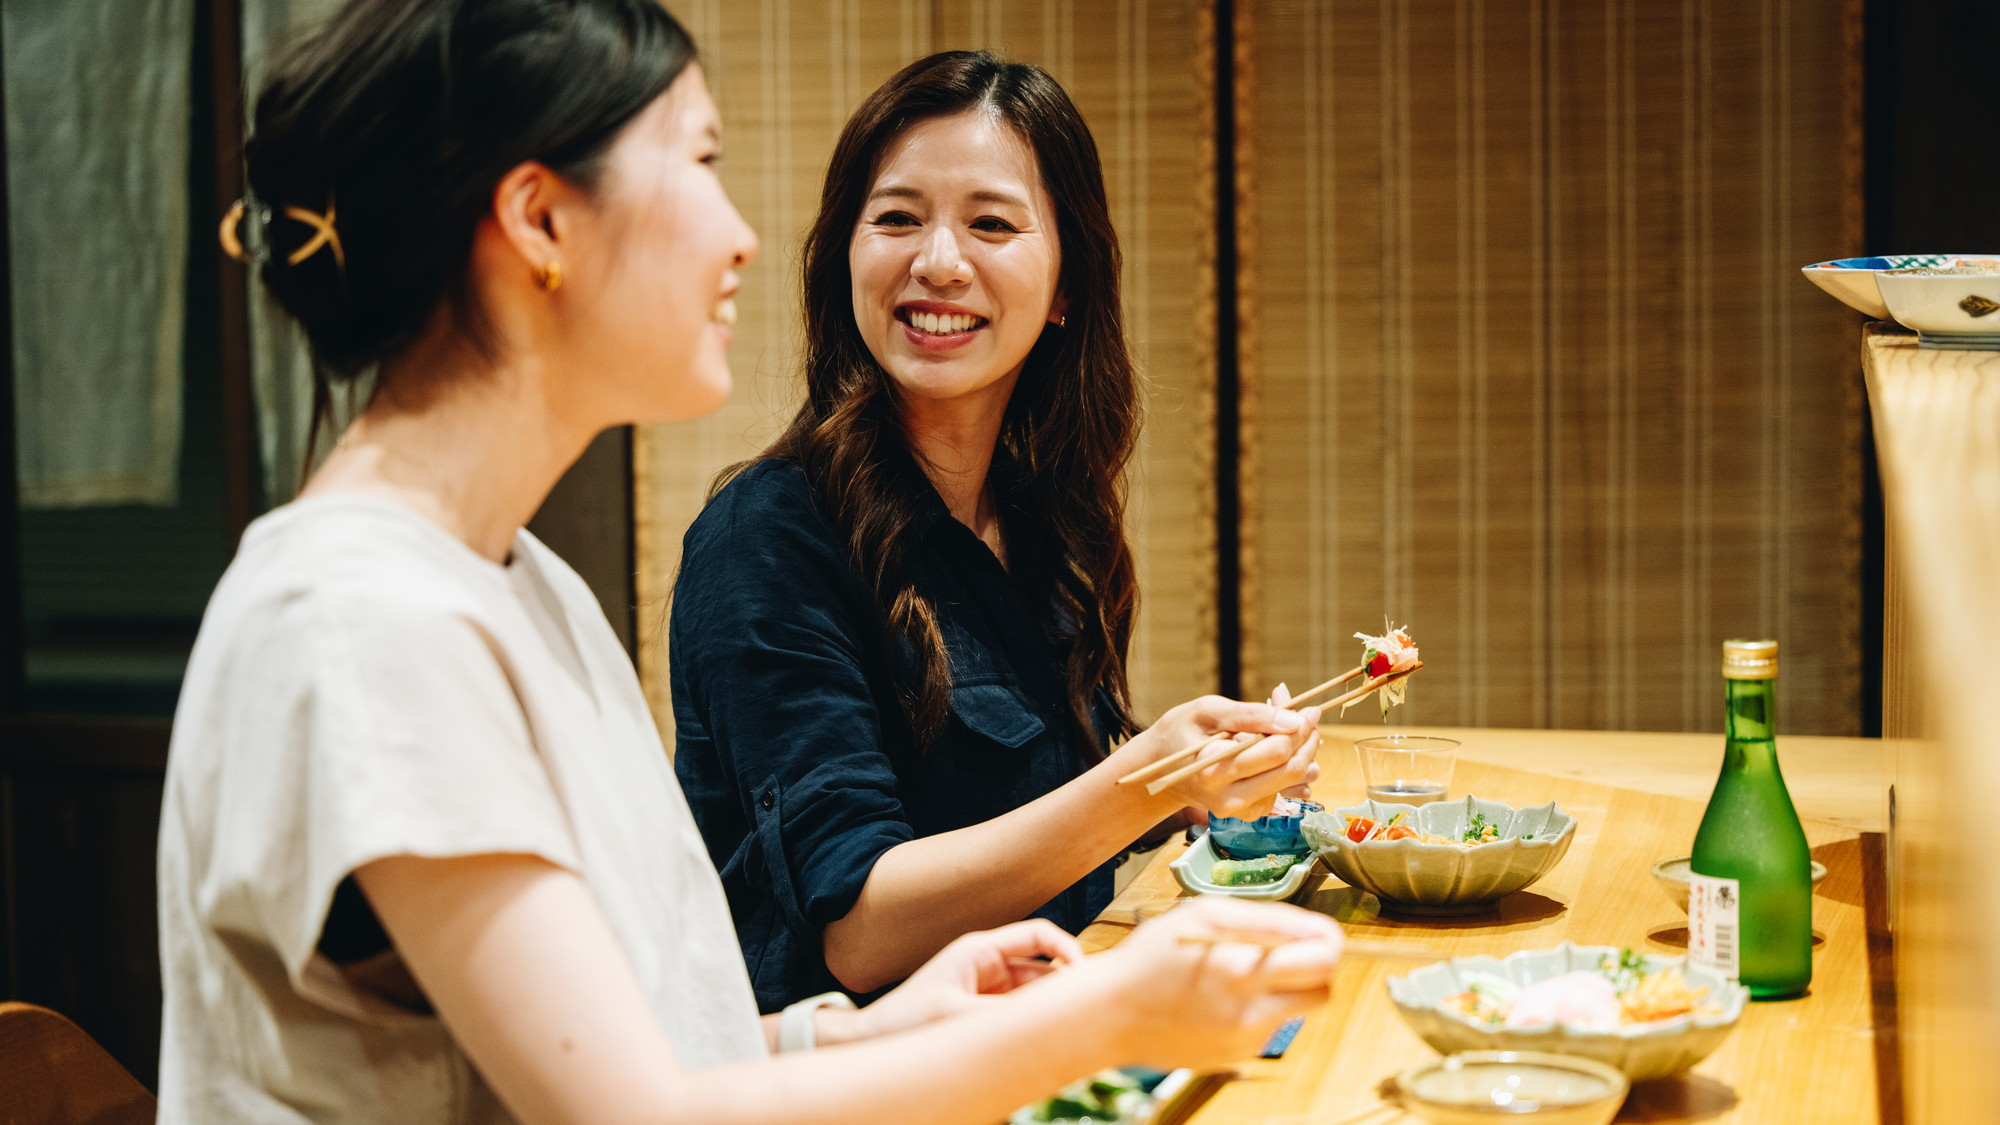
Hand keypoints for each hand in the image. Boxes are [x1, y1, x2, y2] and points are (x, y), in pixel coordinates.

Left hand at [849, 919, 1083, 1039]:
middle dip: (1066, 984)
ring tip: (1073, 1026)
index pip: (1038, 936)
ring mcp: (989, 987)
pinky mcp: (986, 1009)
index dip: (1068, 949)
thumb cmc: (904, 1020)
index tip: (1086, 975)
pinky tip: (1048, 1038)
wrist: (875, 1041)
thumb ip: (998, 1015)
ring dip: (1051, 1005)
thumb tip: (1043, 1018)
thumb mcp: (953, 1015)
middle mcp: (988, 964)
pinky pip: (1022, 1010)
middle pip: (1044, 966)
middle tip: (1089, 1007)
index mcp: (980, 950)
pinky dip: (1036, 1021)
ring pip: (1036, 991)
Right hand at [1079, 898, 1342, 1067]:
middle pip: (1324, 991)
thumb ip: (1268, 920)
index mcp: (1242, 970)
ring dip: (1284, 989)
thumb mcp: (1206, 914)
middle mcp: (1250, 1012)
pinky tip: (1220, 998)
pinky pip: (1268, 1027)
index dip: (1330, 941)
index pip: (1324, 960)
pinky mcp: (1237, 1056)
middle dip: (1316, 968)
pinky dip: (1256, 1009)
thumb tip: (1316, 928)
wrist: (1110, 1015)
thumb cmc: (1151, 957)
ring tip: (1239, 973)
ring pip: (1296, 1010)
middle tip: (1290, 952)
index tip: (1320, 933)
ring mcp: (1245, 1040)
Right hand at [1117, 694, 1320, 819]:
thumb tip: (1293, 720)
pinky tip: (1279, 750)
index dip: (1299, 729)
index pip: (1275, 752)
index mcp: (1214, 770)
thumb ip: (1250, 715)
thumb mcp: (1208, 711)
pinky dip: (1290, 767)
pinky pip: (1285, 790)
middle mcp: (1229, 797)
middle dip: (1307, 741)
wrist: (1162, 771)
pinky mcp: (1250, 813)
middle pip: (1291, 771)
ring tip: (1292, 729)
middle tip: (1309, 716)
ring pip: (1294, 783)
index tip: (1308, 710)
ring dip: (1302, 753)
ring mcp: (1241, 810)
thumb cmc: (1182, 733)